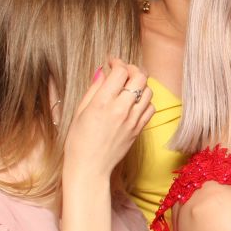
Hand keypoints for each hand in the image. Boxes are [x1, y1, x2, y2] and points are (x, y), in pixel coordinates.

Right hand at [63, 59, 154, 181]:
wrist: (90, 168)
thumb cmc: (79, 141)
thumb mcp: (80, 112)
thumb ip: (94, 90)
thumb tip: (102, 71)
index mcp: (102, 103)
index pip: (120, 72)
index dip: (117, 62)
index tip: (112, 62)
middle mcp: (121, 109)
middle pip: (139, 77)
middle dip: (132, 69)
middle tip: (124, 71)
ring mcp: (133, 120)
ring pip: (148, 91)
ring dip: (141, 84)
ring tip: (130, 86)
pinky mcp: (139, 129)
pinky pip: (151, 108)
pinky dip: (146, 100)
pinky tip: (135, 102)